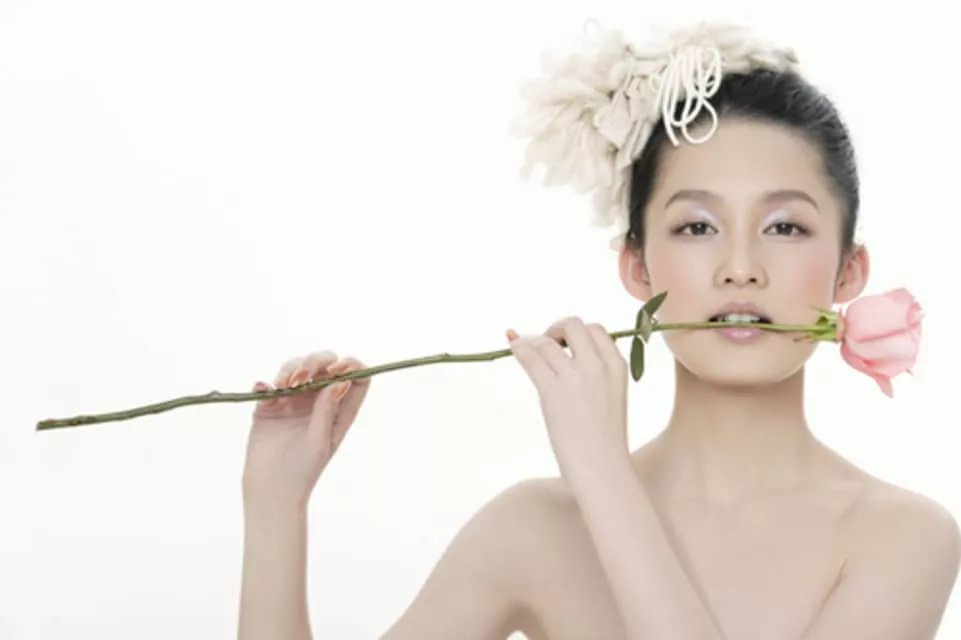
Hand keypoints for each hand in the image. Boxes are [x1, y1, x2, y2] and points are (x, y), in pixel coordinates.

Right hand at [241, 350, 370, 510]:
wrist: (270, 490)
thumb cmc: (302, 471)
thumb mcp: (319, 441)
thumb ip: (327, 410)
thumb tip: (340, 382)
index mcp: (339, 410)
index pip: (356, 378)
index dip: (351, 365)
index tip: (337, 368)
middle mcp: (319, 401)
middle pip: (324, 366)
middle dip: (314, 362)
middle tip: (300, 378)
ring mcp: (294, 401)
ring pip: (296, 368)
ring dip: (290, 369)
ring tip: (283, 387)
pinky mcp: (270, 406)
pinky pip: (268, 385)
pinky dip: (267, 384)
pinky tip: (266, 391)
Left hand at [507, 317, 629, 478]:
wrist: (603, 471)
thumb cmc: (604, 443)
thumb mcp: (611, 399)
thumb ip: (595, 374)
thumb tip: (561, 352)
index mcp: (618, 367)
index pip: (596, 329)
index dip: (575, 333)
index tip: (563, 345)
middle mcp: (598, 366)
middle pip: (572, 324)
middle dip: (555, 330)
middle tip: (546, 347)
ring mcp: (576, 377)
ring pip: (546, 341)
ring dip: (531, 342)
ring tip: (524, 352)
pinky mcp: (553, 391)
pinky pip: (530, 357)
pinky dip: (518, 349)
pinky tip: (512, 349)